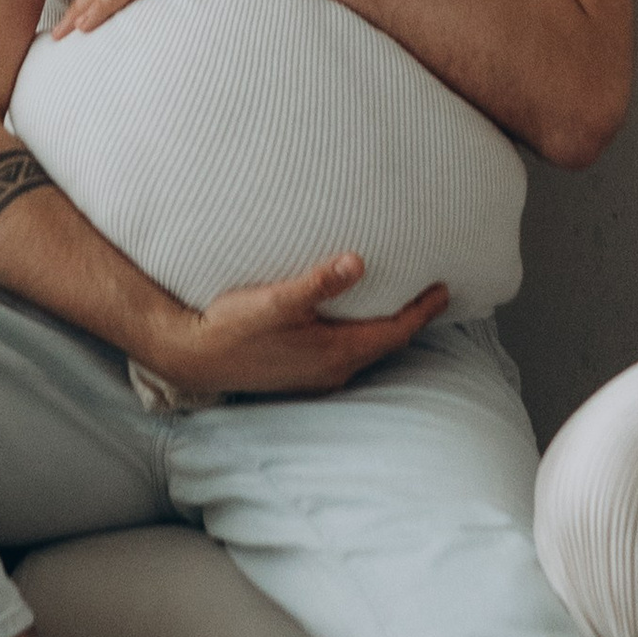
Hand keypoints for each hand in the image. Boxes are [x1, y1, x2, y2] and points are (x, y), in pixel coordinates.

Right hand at [143, 255, 452, 400]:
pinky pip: (344, 351)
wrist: (192, 357)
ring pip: (365, 348)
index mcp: (336, 352)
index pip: (395, 332)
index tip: (445, 289)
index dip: (423, 311)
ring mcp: (316, 374)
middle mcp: (333, 369)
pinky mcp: (299, 371)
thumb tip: (358, 262)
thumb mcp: (276, 300)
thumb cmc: (232, 327)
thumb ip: (318, 282)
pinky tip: (351, 317)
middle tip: (430, 293)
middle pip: (385, 342)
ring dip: (384, 326)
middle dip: (409, 318)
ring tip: (397, 299)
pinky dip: (359, 333)